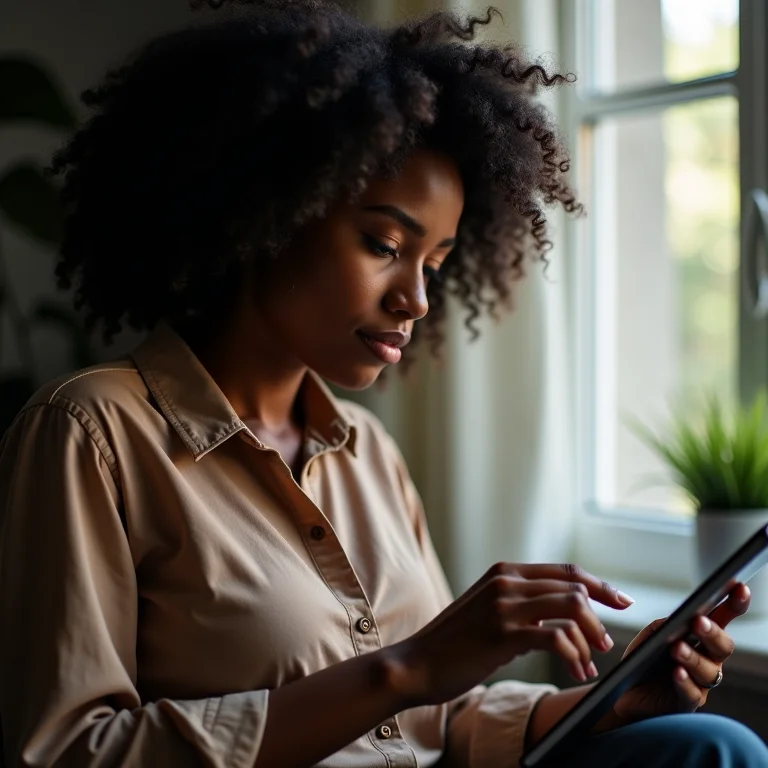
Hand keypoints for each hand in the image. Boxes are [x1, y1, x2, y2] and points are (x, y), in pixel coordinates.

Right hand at [386, 562, 632, 707]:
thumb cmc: (452, 643)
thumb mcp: (487, 611)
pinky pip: (556, 637)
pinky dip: (574, 655)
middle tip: (606, 644)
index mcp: (504, 572)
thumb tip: (559, 617)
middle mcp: (506, 582)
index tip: (621, 601)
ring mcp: (503, 605)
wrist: (416, 663)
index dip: (599, 585)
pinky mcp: (502, 633)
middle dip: (600, 615)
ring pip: (570, 608)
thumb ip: (518, 604)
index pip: (565, 571)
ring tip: (591, 660)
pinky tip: (575, 670)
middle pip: (573, 587)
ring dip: (589, 637)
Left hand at [607, 583, 749, 726]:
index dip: (733, 604)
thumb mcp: (649, 638)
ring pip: (709, 670)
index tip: (739, 587)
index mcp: (700, 638)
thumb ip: (662, 626)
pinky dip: (685, 682)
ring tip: (676, 648)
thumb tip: (676, 620)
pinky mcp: (686, 703)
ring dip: (693, 657)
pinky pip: (693, 694)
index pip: (722, 619)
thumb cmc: (643, 661)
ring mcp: (700, 683)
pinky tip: (677, 673)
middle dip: (713, 633)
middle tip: (699, 622)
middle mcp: (707, 659)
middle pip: (723, 646)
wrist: (625, 693)